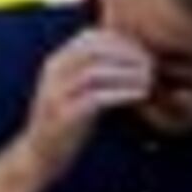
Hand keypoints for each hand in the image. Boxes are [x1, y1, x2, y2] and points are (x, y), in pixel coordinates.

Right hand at [23, 28, 152, 172]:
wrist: (40, 155)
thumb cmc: (68, 123)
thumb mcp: (77, 90)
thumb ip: (95, 73)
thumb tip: (131, 59)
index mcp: (57, 61)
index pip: (90, 36)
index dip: (120, 40)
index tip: (144, 51)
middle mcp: (54, 72)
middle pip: (94, 49)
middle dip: (126, 53)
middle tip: (151, 63)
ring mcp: (57, 93)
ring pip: (95, 71)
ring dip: (127, 72)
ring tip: (150, 78)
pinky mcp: (65, 116)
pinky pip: (96, 98)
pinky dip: (121, 93)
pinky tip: (141, 95)